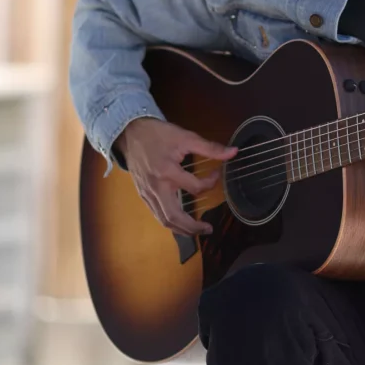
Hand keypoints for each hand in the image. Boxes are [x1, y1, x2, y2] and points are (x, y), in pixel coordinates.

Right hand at [117, 117, 236, 235]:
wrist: (130, 133)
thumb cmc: (158, 134)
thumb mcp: (186, 136)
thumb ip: (210, 147)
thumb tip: (234, 152)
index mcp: (168, 172)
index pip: (195, 188)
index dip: (210, 183)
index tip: (217, 175)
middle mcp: (157, 188)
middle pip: (174, 217)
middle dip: (193, 227)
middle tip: (209, 229)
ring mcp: (148, 194)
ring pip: (164, 220)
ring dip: (182, 229)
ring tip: (197, 231)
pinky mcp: (143, 195)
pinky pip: (157, 214)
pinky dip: (170, 222)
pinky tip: (180, 223)